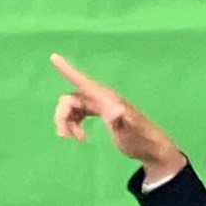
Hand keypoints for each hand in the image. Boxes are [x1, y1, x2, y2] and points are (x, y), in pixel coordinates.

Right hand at [50, 54, 186, 184]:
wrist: (152, 148)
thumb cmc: (143, 140)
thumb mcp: (133, 132)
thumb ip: (124, 121)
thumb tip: (113, 111)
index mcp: (107, 99)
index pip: (83, 82)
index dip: (67, 70)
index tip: (54, 57)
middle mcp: (102, 98)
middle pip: (71, 99)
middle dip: (63, 115)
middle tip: (65, 136)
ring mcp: (101, 106)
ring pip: (73, 107)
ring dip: (68, 122)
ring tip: (79, 139)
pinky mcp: (101, 113)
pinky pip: (79, 113)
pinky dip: (74, 124)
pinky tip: (81, 137)